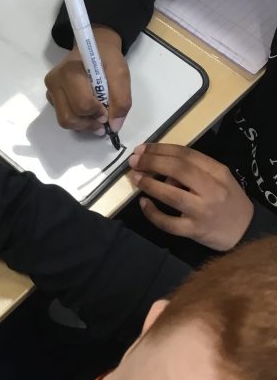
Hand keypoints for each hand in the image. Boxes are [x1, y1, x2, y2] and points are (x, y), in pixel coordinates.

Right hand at [44, 25, 130, 134]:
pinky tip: (88, 111)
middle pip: (69, 117)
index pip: (82, 104)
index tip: (109, 110)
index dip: (98, 113)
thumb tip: (114, 126)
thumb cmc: (107, 58)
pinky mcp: (52, 97)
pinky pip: (63, 117)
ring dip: (84, 125)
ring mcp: (50, 90)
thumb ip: (121, 99)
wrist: (95, 46)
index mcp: (69, 71)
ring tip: (96, 117)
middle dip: (89, 124)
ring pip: (65, 121)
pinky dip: (78, 120)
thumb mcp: (120, 73)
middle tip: (103, 120)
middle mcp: (54, 82)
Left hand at [129, 142, 254, 250]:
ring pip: (172, 196)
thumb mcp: (218, 178)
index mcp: (218, 172)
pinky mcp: (195, 231)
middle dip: (152, 162)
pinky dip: (152, 213)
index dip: (160, 149)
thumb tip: (161, 168)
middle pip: (179, 170)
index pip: (186, 155)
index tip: (142, 148)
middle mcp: (212, 190)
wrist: (245, 230)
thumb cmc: (227, 199)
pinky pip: (169, 223)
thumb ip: (194, 170)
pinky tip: (143, 203)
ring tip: (135, 178)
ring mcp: (203, 212)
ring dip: (149, 184)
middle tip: (134, 161)